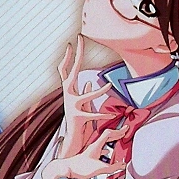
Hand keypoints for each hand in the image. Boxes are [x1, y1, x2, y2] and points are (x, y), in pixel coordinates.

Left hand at [42, 126, 127, 178]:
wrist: (66, 169)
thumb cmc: (79, 168)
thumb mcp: (100, 169)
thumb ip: (113, 167)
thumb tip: (123, 165)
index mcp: (96, 146)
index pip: (109, 133)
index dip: (118, 131)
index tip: (126, 128)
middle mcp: (93, 145)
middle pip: (107, 135)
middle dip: (117, 132)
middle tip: (124, 131)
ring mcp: (90, 150)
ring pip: (103, 141)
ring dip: (111, 139)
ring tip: (118, 139)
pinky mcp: (88, 155)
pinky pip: (100, 148)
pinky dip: (106, 147)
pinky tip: (107, 152)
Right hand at [57, 35, 112, 158]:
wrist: (72, 138)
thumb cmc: (78, 120)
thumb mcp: (83, 104)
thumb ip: (85, 92)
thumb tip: (89, 81)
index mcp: (70, 91)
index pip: (68, 69)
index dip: (69, 55)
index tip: (74, 40)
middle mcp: (68, 95)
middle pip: (71, 72)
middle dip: (76, 55)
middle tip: (79, 40)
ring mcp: (72, 106)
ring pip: (86, 97)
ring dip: (99, 92)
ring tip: (110, 86)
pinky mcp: (78, 118)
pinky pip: (92, 115)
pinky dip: (101, 115)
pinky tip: (110, 114)